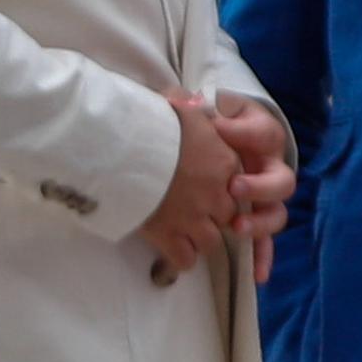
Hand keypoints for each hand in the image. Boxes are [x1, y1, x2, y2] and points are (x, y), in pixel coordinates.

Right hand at [139, 87, 243, 280]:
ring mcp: (194, 218)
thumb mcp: (177, 104)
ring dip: (199, 239)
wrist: (123, 147)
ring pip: (211, 242)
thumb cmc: (149, 121)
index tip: (207, 187)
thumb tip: (192, 101)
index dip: (222, 188)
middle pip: (228, 216)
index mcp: (224, 161)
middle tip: (194, 211)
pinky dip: (181, 258)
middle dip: (213, 216)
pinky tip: (171, 250)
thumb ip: (190, 105)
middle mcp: (216, 193)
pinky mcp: (170, 236)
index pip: (238, 184)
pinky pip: (186, 259)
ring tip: (183, 233)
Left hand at [214, 93, 295, 290]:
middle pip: (281, 180)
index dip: (244, 133)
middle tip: (233, 189)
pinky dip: (262, 257)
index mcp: (261, 138)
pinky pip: (265, 242)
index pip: (263, 132)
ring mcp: (267, 198)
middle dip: (259, 187)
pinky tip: (257, 275)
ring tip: (237, 229)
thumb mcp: (206, 112)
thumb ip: (195, 106)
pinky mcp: (258, 219)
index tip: (221, 130)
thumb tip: (180, 98)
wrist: (220, 138)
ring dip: (260, 224)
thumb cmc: (212, 126)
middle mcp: (271, 168)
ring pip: (277, 214)